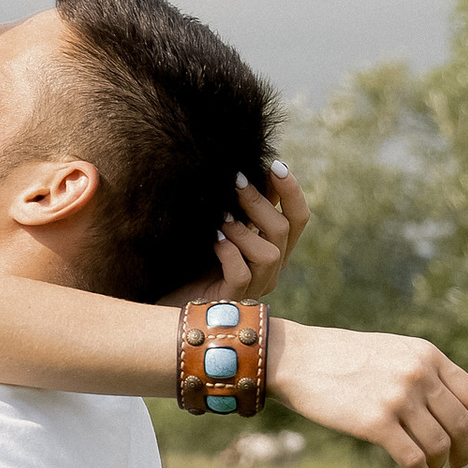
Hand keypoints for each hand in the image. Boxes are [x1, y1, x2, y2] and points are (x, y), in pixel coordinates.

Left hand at [178, 161, 309, 305]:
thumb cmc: (194, 263)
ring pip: (269, 254)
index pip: (298, 218)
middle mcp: (270, 271)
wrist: (169, 303)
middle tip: (235, 181)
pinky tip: (214, 241)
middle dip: (260, 201)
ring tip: (221, 220)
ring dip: (244, 230)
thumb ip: (242, 207)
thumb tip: (252, 169)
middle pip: (284, 230)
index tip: (276, 164)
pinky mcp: (232, 301)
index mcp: (273, 249)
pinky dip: (229, 252)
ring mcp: (253, 288)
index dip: (292, 190)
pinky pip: (242, 274)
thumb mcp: (222, 228)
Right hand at [267, 320, 467, 467]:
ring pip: (439, 445)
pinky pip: (413, 458)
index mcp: (428, 356)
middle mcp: (418, 375)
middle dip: (467, 452)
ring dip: (441, 463)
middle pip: (461, 425)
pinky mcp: (375, 422)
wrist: (299, 358)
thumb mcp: (395, 352)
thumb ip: (426, 374)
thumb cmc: (346, 359)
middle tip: (462, 466)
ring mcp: (398, 398)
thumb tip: (456, 414)